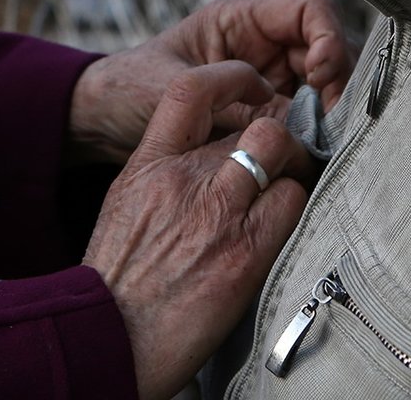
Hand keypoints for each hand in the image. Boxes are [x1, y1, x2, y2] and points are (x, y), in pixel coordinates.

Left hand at [67, 0, 349, 164]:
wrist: (102, 120)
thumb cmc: (128, 87)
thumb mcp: (175, 88)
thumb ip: (229, 104)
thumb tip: (290, 126)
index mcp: (240, 22)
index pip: (308, 13)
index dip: (328, 39)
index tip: (322, 75)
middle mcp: (262, 47)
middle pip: (328, 52)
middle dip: (337, 83)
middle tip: (334, 121)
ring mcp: (268, 82)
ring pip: (323, 89)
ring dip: (331, 112)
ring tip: (325, 141)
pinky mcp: (265, 117)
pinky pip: (304, 121)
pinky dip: (315, 135)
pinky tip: (313, 155)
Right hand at [83, 62, 315, 399]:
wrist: (112, 332)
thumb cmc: (120, 277)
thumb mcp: (127, 204)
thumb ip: (164, 172)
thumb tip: (203, 156)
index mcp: (149, 163)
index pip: (190, 90)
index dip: (231, 79)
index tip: (252, 90)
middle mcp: (184, 178)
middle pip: (253, 124)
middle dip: (276, 137)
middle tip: (283, 158)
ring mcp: (217, 211)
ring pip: (280, 150)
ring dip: (292, 166)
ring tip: (288, 189)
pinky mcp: (247, 251)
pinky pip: (294, 201)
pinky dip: (297, 207)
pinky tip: (286, 226)